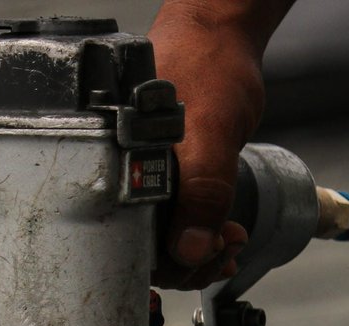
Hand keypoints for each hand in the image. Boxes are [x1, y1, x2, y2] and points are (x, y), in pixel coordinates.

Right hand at [148, 2, 266, 288]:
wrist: (219, 36)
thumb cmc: (206, 66)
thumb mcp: (210, 132)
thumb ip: (202, 192)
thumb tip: (189, 250)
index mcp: (119, 174)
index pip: (129, 250)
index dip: (170, 265)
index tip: (207, 256)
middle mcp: (124, 181)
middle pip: (146, 253)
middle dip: (190, 262)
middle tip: (224, 247)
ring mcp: (143, 180)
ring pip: (161, 242)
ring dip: (197, 252)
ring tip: (228, 241)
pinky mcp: (162, 178)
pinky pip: (173, 222)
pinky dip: (198, 236)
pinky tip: (221, 235)